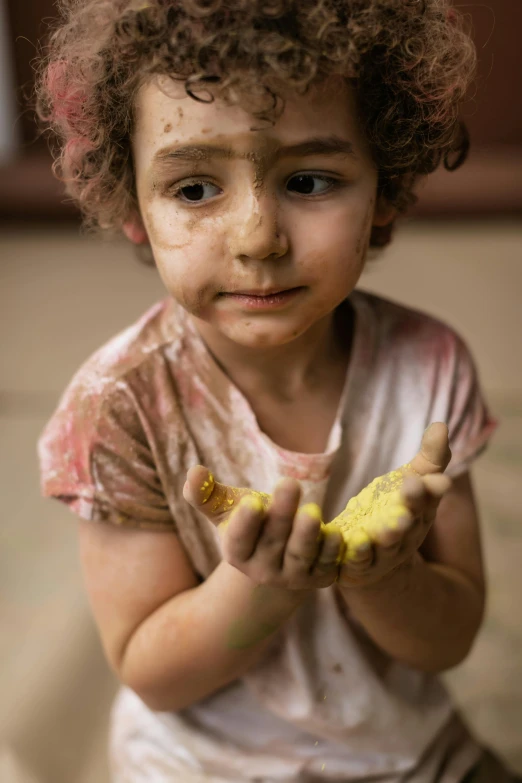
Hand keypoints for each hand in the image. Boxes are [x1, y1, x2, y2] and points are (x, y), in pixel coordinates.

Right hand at [183, 468, 343, 590]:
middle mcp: (263, 569)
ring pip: (301, 555)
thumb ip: (207, 494)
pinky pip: (327, 564)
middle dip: (282, 514)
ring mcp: (293, 576)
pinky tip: (336, 532)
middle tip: (290, 483)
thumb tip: (193, 472)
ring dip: (308, 534)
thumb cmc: (251, 523)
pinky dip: (332, 550)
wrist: (279, 557)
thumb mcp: (227, 510)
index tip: (252, 502)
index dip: (245, 522)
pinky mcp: (320, 577)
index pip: (239, 540)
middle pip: (273, 541)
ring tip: (313, 511)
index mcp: (237, 552)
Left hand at [332, 422, 451, 587]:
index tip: (437, 478)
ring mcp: (384, 553)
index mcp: (421, 512)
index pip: (429, 498)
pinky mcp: (359, 566)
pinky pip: (359, 560)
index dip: (432, 488)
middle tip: (413, 486)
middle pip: (411, 519)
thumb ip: (429, 458)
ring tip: (385, 523)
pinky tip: (354, 541)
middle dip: (412, 504)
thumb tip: (442, 424)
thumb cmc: (394, 511)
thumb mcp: (411, 482)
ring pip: (388, 543)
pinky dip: (358, 553)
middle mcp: (407, 535)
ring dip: (389, 533)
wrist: (375, 562)